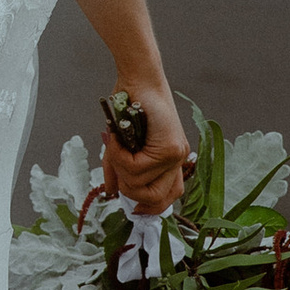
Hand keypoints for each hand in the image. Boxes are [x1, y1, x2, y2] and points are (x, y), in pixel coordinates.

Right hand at [101, 75, 189, 213]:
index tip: (132, 207)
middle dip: (129, 188)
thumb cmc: (130, 108)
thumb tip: (112, 194)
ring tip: (116, 146)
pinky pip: (137, 168)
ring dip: (120, 167)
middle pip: (154, 199)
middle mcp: (178, 160)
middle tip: (117, 167)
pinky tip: (117, 140)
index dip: (149, 208)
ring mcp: (176, 155)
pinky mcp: (170, 147)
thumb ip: (118, 170)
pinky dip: (119, 156)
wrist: (139, 81)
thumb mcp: (122, 146)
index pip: (167, 199)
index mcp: (170, 162)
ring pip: (140, 184)